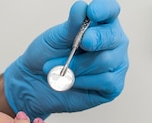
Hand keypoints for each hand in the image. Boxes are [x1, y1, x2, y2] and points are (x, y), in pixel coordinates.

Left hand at [3, 0, 128, 118]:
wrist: (35, 83)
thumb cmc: (47, 57)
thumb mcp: (55, 39)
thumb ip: (70, 26)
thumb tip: (81, 7)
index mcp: (100, 24)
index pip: (110, 10)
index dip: (104, 9)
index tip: (92, 12)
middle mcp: (112, 42)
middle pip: (113, 36)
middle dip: (96, 39)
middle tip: (83, 42)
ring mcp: (115, 63)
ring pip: (105, 61)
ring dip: (77, 66)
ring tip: (58, 69)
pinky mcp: (113, 85)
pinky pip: (104, 81)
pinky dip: (83, 81)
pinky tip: (71, 81)